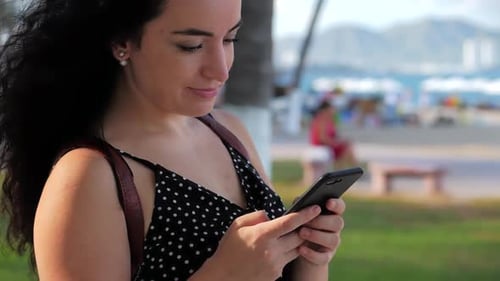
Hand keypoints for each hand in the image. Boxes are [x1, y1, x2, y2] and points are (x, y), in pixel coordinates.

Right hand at [198, 205, 320, 280]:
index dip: (305, 214)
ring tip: (297, 232)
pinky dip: (289, 252)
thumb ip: (256, 216)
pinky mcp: (276, 274)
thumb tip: (271, 216)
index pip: (290, 222)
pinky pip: (289, 260)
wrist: (222, 277)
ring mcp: (275, 264)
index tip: (316, 208)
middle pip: (299, 236)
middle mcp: (272, 250)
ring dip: (299, 240)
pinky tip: (283, 247)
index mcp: (262, 235)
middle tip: (310, 219)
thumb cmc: (229, 249)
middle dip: (306, 227)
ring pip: (297, 249)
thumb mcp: (237, 226)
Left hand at [297, 198, 344, 265]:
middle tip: (306, 221)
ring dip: (317, 235)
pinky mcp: (325, 257)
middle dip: (321, 221)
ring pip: (333, 240)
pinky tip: (300, 249)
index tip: (328, 202)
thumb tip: (298, 201)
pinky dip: (312, 254)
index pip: (340, 207)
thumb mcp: (299, 215)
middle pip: (337, 223)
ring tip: (301, 232)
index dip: (336, 204)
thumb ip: (301, 207)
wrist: (296, 248)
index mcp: (331, 214)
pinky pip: (323, 257)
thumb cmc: (299, 225)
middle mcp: (335, 228)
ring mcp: (332, 244)